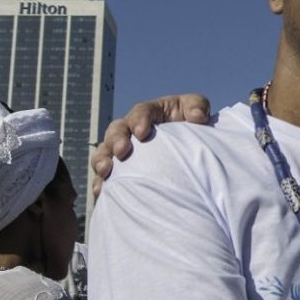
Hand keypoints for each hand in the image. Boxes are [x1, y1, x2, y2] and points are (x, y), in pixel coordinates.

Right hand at [91, 94, 210, 193]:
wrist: (190, 151)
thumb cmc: (192, 126)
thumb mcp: (197, 110)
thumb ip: (197, 106)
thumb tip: (198, 116)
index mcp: (150, 113)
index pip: (140, 112)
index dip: (139, 120)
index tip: (142, 133)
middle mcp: (131, 129)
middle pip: (116, 130)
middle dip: (116, 140)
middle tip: (121, 151)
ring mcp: (123, 150)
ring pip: (105, 152)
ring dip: (102, 161)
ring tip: (105, 172)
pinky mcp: (120, 170)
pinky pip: (105, 176)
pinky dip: (101, 183)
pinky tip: (102, 193)